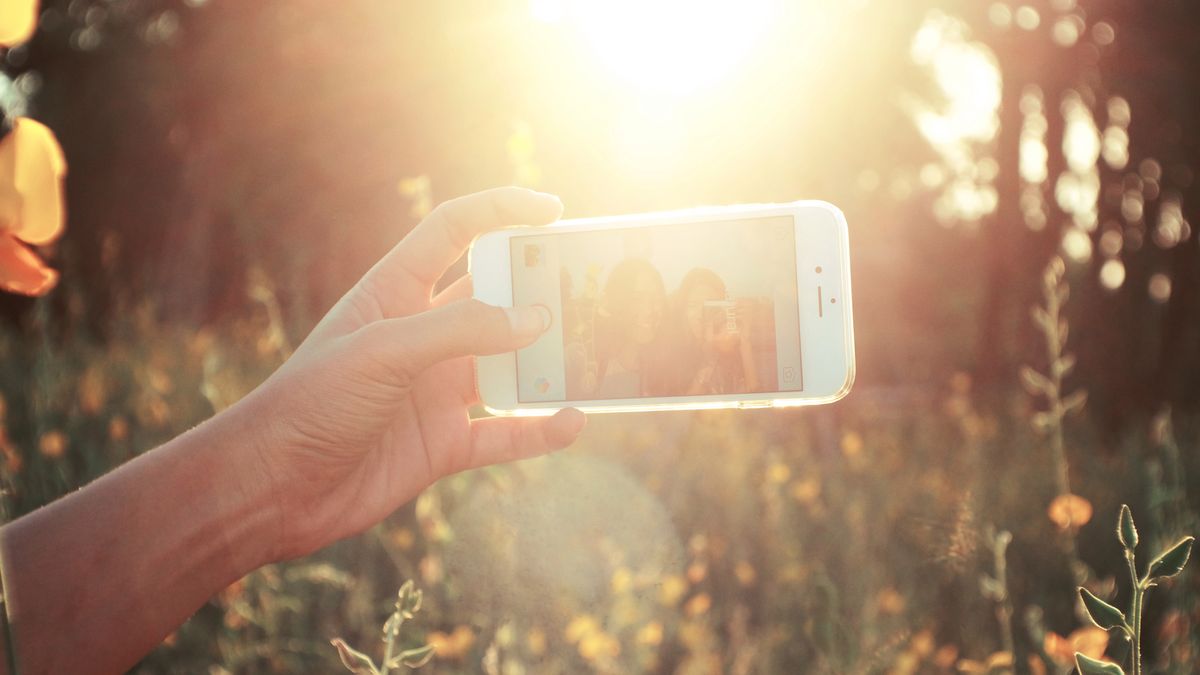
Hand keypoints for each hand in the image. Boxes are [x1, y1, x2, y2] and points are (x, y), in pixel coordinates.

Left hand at [231, 187, 585, 560]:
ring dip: (547, 364)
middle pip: (494, 299)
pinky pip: (504, 435)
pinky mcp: (443, 444)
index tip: (553, 212)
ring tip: (594, 359)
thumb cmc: (310, 403)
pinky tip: (570, 423)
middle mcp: (421, 337)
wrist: (273, 489)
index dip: (501, 212)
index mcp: (395, 293)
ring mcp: (435, 391)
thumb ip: (460, 330)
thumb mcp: (383, 351)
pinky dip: (538, 431)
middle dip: (540, 292)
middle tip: (590, 291)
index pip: (454, 232)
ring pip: (508, 368)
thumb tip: (536, 320)